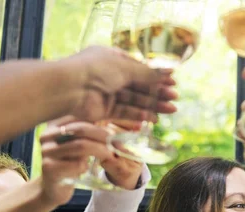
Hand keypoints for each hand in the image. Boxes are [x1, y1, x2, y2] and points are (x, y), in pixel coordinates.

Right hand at [40, 117, 142, 204]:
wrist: (54, 189)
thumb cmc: (71, 163)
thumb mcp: (83, 144)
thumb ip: (97, 132)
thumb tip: (133, 125)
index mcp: (56, 122)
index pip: (82, 114)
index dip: (105, 120)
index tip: (126, 126)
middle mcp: (47, 133)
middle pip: (82, 129)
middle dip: (106, 136)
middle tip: (121, 145)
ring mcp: (46, 150)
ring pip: (81, 146)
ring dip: (102, 151)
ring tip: (112, 156)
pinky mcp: (49, 168)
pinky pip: (76, 164)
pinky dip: (88, 166)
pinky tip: (87, 169)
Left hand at [64, 46, 178, 122]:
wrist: (69, 88)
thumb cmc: (96, 70)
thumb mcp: (126, 67)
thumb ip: (148, 73)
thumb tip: (170, 72)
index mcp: (113, 59)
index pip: (140, 69)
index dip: (156, 77)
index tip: (173, 83)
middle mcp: (110, 76)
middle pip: (139, 86)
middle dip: (157, 93)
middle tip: (175, 100)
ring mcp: (106, 94)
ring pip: (134, 100)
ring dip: (152, 105)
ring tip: (170, 110)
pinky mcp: (104, 110)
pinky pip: (125, 112)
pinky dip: (138, 116)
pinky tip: (152, 119)